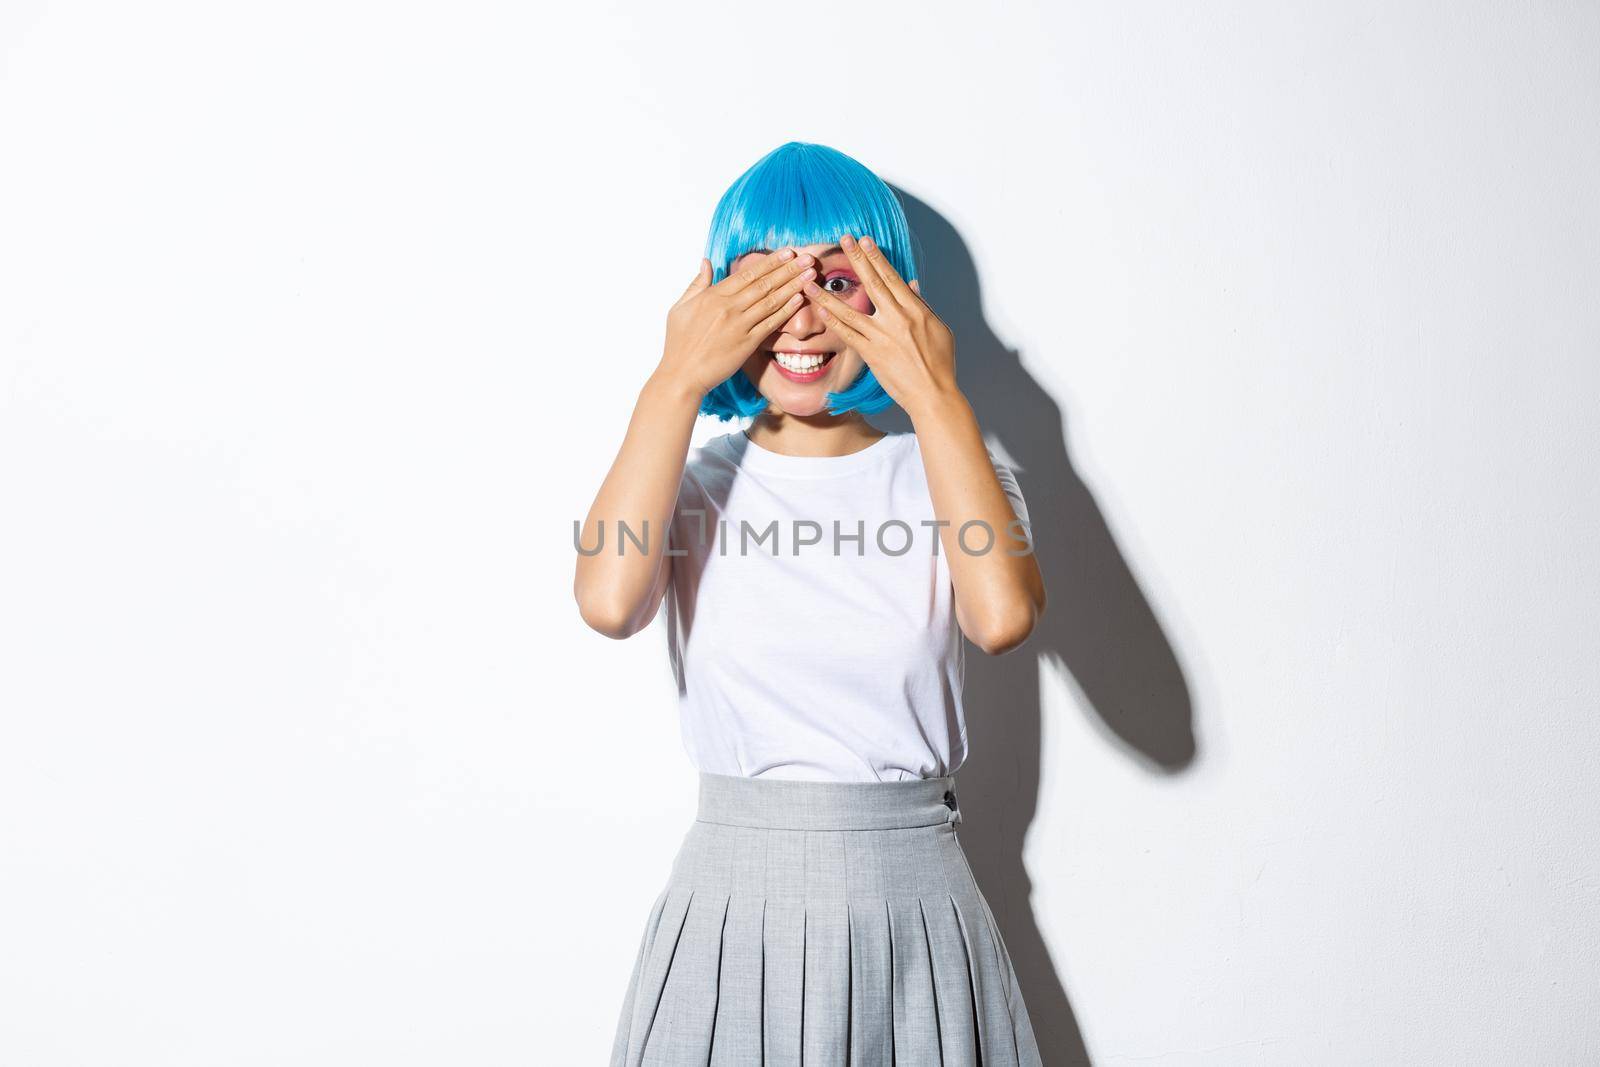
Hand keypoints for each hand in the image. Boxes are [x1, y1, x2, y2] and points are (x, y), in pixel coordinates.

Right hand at [655, 249, 818, 397]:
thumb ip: (697, 283)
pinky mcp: (746, 344)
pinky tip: (800, 299)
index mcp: (713, 296)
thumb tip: (706, 261)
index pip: (747, 273)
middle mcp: (728, 307)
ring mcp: (739, 325)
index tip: (787, 253)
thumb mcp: (681, 307)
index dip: (770, 262)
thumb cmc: (679, 342)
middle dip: (788, 268)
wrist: (682, 374)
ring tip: (810, 274)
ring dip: (793, 285)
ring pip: (771, 300)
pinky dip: (786, 310)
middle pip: (764, 283)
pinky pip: (770, 323)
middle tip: (807, 257)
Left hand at [800, 233, 960, 418]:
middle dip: (857, 258)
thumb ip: (922, 305)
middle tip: (844, 239)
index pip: (892, 276)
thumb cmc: (939, 363)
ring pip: (851, 309)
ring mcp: (882, 336)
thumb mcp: (938, 329)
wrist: (933, 394)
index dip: (876, 257)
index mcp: (915, 310)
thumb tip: (912, 284)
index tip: (865, 240)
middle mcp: (897, 319)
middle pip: (873, 282)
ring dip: (828, 293)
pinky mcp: (872, 354)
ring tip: (811, 280)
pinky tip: (820, 310)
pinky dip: (833, 321)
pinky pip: (848, 334)